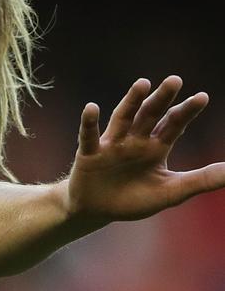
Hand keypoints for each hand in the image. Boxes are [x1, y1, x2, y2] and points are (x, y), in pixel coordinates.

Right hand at [66, 75, 224, 222]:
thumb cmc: (134, 199)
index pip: (173, 125)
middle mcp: (135, 140)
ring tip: (142, 83)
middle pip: (150, 115)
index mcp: (155, 147)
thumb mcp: (171, 192)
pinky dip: (89, 122)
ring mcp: (112, 145)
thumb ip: (201, 180)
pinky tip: (91, 108)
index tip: (202, 97)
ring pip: (123, 118)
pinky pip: (89, 136)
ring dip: (131, 101)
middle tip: (175, 80)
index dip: (186, 111)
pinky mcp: (89, 154)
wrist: (97, 211)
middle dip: (162, 98)